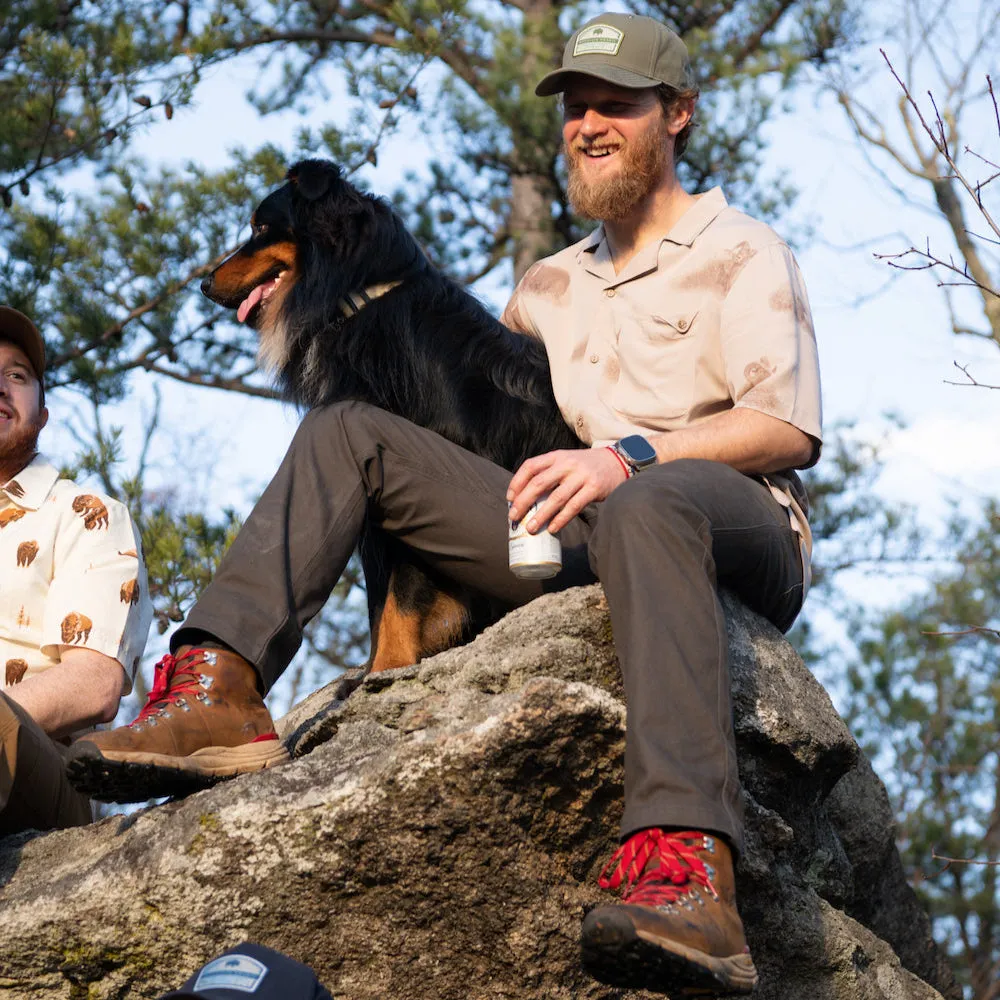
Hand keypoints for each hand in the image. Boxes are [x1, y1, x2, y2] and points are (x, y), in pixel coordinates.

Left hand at [507, 447, 627, 533]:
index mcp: (557, 456)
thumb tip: (526, 499)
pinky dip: (561, 519)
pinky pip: (574, 507)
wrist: (618, 461)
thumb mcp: (566, 461)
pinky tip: (552, 529)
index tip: (509, 498)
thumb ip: (549, 473)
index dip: (517, 482)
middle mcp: (567, 464)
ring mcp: (581, 476)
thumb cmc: (586, 466)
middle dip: (523, 501)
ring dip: (541, 515)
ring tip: (530, 528)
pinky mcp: (594, 488)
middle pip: (539, 483)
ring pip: (556, 498)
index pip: (530, 466)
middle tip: (514, 517)